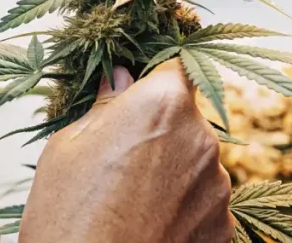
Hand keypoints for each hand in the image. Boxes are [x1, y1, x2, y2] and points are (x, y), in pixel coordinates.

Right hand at [20, 59, 232, 242]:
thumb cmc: (67, 218)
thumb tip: (119, 78)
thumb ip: (105, 106)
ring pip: (194, 159)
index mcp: (162, 105)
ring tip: (128, 198)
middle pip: (185, 116)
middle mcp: (202, 138)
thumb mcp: (67, 148)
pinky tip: (146, 222)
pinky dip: (180, 205)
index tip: (139, 87)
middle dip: (158, 127)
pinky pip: (202, 199)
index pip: (177, 65)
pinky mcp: (224, 225)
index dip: (156, 75)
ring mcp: (217, 186)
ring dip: (170, 168)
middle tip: (118, 156)